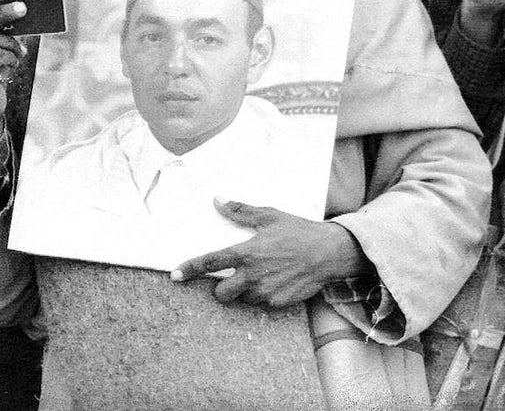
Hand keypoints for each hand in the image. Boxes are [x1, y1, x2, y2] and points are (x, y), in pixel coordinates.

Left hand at [172, 199, 366, 307]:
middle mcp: (252, 276)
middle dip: (222, 288)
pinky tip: (277, 281)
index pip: (210, 263)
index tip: (175, 275)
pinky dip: (264, 295)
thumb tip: (218, 200)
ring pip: (242, 299)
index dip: (189, 269)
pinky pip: (262, 304)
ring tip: (262, 275)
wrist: (329, 253)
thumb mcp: (269, 216)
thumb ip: (241, 211)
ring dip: (245, 291)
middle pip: (221, 294)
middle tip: (233, 277)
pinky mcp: (278, 303)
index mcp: (246, 253)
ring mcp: (265, 293)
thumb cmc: (298, 231)